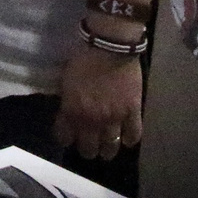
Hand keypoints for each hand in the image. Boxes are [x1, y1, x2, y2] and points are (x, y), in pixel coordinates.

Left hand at [53, 45, 143, 160]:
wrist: (109, 47)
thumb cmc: (83, 58)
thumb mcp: (66, 81)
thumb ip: (67, 101)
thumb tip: (67, 113)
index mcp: (72, 111)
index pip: (64, 137)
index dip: (66, 139)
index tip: (68, 137)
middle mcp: (91, 120)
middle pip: (88, 148)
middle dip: (87, 150)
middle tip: (89, 146)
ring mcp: (114, 118)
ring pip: (110, 147)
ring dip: (108, 150)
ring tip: (107, 150)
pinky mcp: (133, 112)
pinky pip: (133, 134)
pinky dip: (129, 139)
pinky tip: (126, 139)